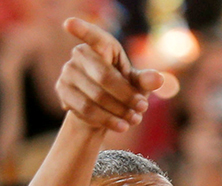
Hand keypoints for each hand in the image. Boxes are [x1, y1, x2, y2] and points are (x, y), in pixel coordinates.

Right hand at [55, 17, 162, 132]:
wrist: (102, 109)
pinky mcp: (63, 91)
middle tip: (143, 107)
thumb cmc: (123, 89)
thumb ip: (146, 80)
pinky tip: (121, 126)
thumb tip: (159, 79)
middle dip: (127, 96)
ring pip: (96, 97)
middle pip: (104, 77)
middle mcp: (80, 55)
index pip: (94, 36)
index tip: (69, 23)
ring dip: (119, 111)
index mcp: (101, 46)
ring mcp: (68, 72)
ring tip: (135, 119)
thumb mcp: (137, 84)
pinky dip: (107, 120)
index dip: (83, 29)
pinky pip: (86, 110)